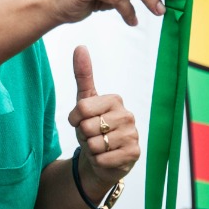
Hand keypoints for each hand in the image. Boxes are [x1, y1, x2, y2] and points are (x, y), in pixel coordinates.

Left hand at [66, 46, 138, 197]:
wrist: (101, 159)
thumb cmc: (92, 128)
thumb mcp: (84, 102)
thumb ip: (83, 75)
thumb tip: (80, 46)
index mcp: (115, 100)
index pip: (82, 108)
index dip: (74, 119)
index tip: (81, 121)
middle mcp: (127, 115)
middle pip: (87, 127)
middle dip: (84, 136)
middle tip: (93, 136)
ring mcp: (133, 135)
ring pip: (95, 145)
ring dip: (91, 149)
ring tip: (99, 146)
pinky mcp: (133, 154)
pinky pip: (103, 160)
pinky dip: (98, 161)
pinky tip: (105, 157)